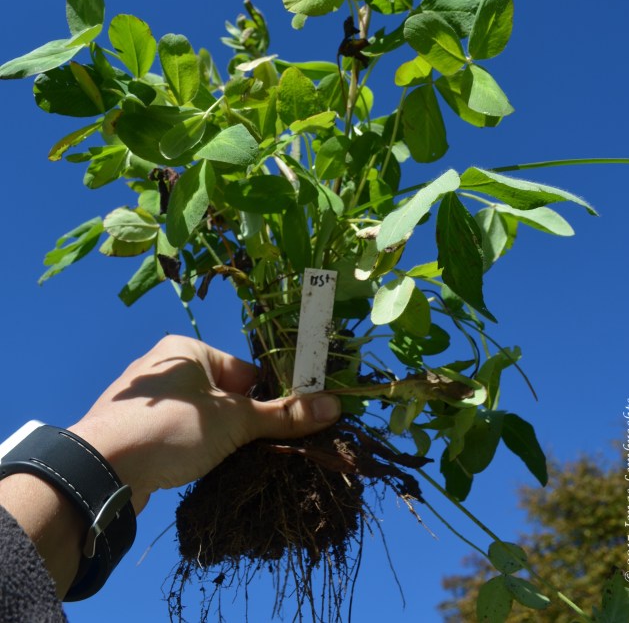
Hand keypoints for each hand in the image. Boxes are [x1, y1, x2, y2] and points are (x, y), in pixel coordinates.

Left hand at [69, 334, 340, 513]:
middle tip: (271, 449)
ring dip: (223, 440)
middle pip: (225, 395)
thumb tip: (336, 404)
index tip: (291, 424)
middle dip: (247, 423)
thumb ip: (283, 415)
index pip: (245, 371)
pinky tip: (209, 471)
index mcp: (188, 349)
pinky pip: (181, 437)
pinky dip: (197, 451)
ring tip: (243, 463)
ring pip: (203, 418)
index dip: (269, 398)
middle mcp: (166, 369)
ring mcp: (149, 404)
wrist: (101, 470)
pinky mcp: (137, 434)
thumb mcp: (234, 421)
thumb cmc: (171, 428)